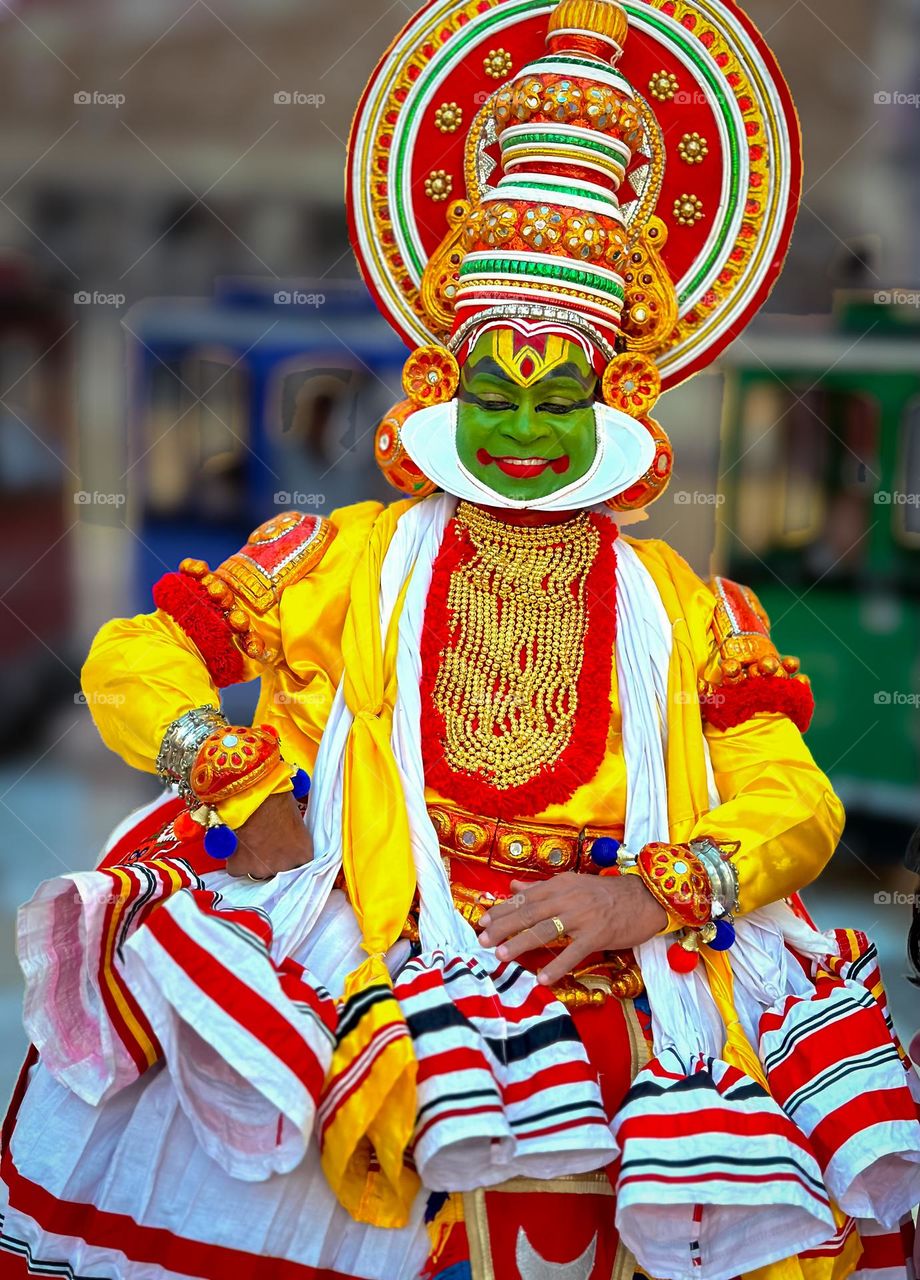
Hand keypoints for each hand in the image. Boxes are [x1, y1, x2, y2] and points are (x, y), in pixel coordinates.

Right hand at [224, 792, 312, 878]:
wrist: (253, 794)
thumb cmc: (277, 798)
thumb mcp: (295, 819)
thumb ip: (292, 837)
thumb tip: (285, 838)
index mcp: (303, 854)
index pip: (299, 866)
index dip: (289, 858)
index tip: (283, 851)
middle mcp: (284, 866)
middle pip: (278, 871)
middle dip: (271, 861)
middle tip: (264, 844)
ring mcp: (261, 869)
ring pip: (257, 872)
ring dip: (253, 862)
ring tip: (249, 842)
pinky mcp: (240, 867)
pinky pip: (237, 870)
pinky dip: (235, 860)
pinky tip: (236, 845)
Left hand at [478, 872, 666, 985]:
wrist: (645, 898)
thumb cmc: (606, 894)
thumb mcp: (572, 885)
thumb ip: (541, 888)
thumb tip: (512, 888)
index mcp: (560, 884)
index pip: (525, 897)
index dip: (503, 909)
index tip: (483, 920)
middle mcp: (568, 897)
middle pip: (530, 912)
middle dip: (504, 926)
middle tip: (482, 939)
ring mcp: (583, 916)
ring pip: (546, 929)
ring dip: (522, 942)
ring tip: (502, 955)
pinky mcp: (598, 934)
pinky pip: (574, 952)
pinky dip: (557, 965)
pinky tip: (542, 978)